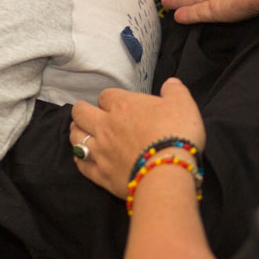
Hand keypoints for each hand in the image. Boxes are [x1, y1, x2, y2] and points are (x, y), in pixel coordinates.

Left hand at [71, 79, 204, 196]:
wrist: (168, 171)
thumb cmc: (176, 133)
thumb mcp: (183, 104)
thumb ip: (175, 91)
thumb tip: (171, 84)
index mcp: (123, 106)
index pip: (106, 96)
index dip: (109, 98)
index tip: (114, 103)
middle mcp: (106, 126)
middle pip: (81, 113)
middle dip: (81, 110)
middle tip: (84, 111)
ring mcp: (101, 151)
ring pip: (76, 137)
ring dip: (75, 132)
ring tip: (78, 130)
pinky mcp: (101, 174)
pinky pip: (82, 165)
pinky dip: (80, 159)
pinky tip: (81, 158)